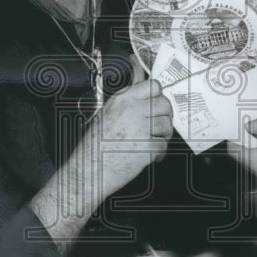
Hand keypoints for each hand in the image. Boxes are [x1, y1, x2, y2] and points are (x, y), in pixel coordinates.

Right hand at [79, 78, 172, 200]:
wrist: (88, 170)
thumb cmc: (95, 145)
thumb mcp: (108, 113)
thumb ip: (129, 102)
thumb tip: (146, 89)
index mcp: (122, 99)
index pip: (153, 85)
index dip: (158, 96)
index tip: (157, 106)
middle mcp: (132, 110)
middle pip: (165, 103)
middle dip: (165, 116)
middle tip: (159, 127)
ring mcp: (141, 128)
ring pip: (167, 124)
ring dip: (163, 135)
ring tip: (152, 142)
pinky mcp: (147, 147)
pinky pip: (163, 145)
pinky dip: (159, 153)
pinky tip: (149, 156)